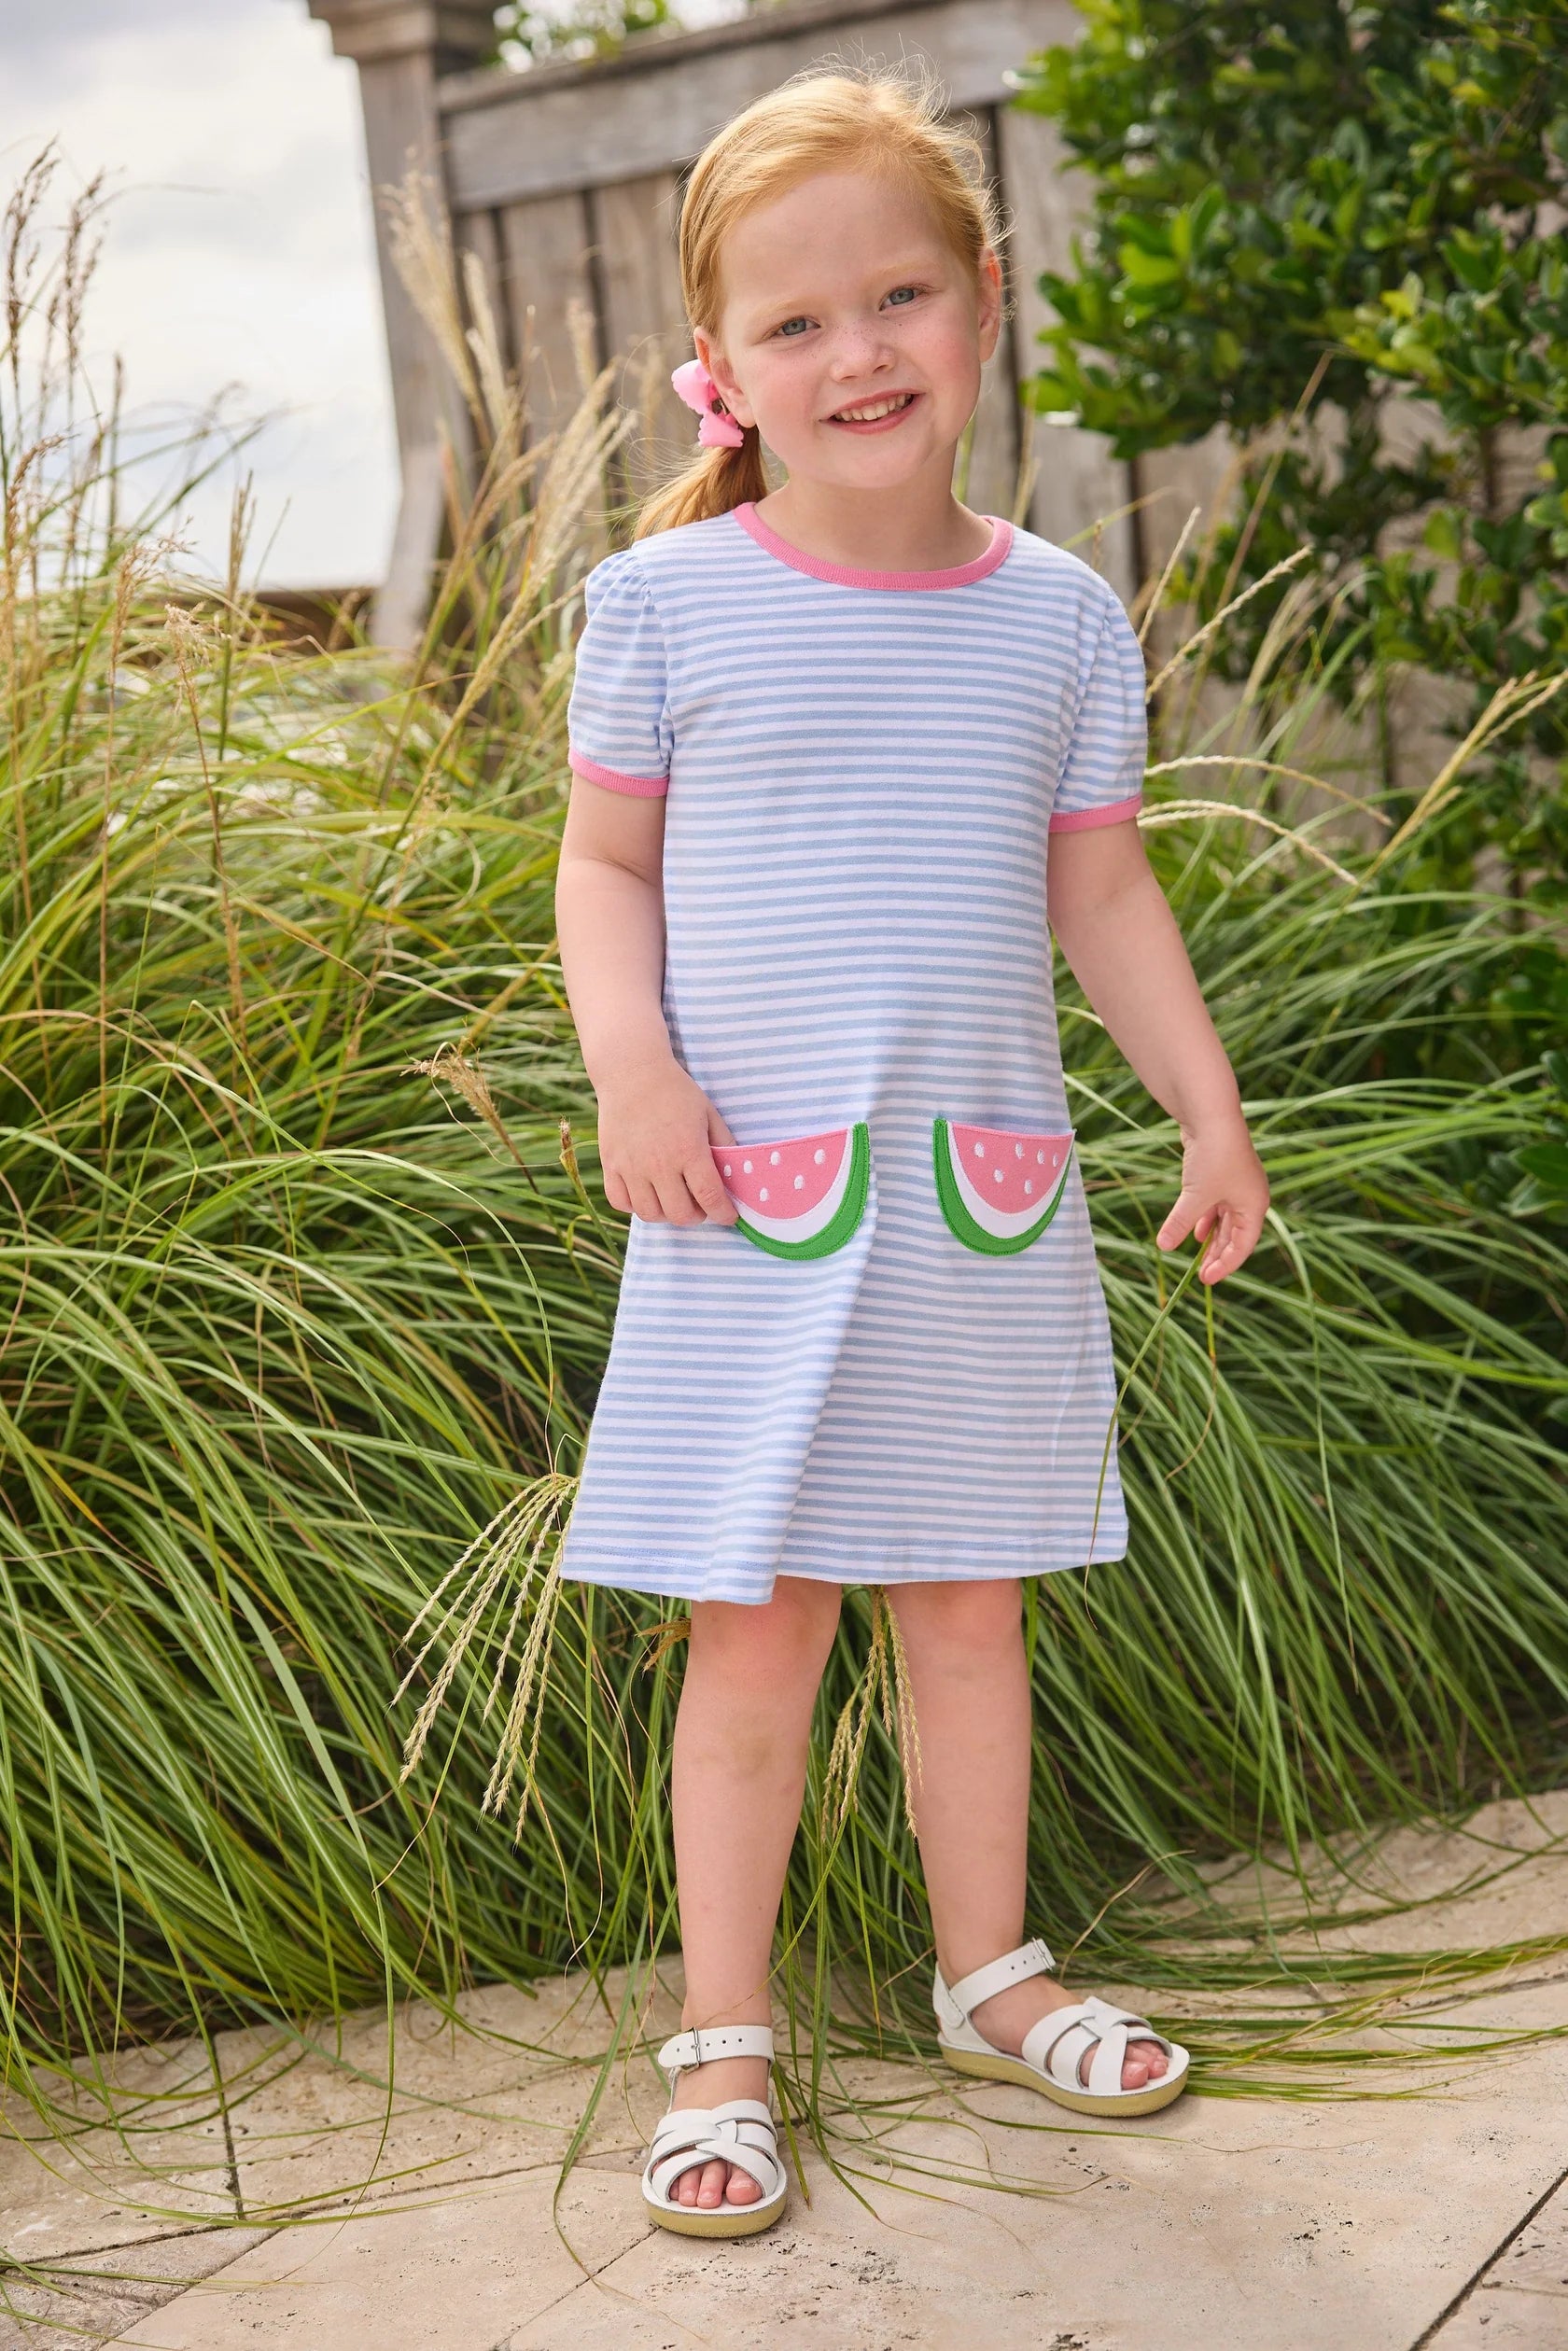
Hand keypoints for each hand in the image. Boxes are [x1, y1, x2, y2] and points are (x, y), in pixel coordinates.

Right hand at [594, 1055, 738, 1227]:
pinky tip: (646, 1194)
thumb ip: (724, 1145)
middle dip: (697, 1216)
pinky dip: (635, 1206)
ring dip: (667, 1214)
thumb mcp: (708, 1114)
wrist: (631, 1074)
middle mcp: (659, 1164)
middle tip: (700, 1205)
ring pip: (650, 1214)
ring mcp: (631, 1167)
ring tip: (674, 1200)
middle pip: (680, 1214)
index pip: (710, 1198)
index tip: (729, 1217)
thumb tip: (735, 1175)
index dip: (724, 1214)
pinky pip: (621, 1202)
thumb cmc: (675, 1091)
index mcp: (688, 1151)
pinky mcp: (611, 1165)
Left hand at [1155, 1113, 1267, 1283]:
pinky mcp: (1221, 1173)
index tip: (1206, 1279)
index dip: (1225, 1265)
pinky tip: (1195, 1229)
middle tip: (1200, 1273)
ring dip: (1211, 1238)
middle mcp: (1250, 1196)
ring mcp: (1236, 1184)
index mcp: (1255, 1205)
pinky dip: (1206, 1218)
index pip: (1243, 1245)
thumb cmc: (1212, 1158)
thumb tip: (1164, 1247)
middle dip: (1218, 1254)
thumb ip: (1180, 1224)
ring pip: (1225, 1220)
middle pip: (1236, 1234)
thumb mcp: (1194, 1197)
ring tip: (1198, 1255)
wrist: (1211, 1115)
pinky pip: (1215, 1205)